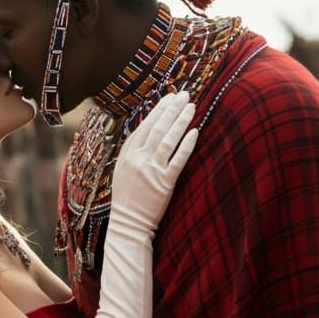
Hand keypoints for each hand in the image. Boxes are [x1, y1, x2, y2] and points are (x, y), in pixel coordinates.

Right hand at [110, 91, 198, 234]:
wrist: (128, 223)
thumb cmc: (127, 198)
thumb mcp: (123, 170)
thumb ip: (134, 151)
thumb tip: (148, 131)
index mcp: (127, 154)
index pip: (144, 126)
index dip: (158, 110)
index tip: (169, 97)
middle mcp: (138, 159)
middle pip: (157, 128)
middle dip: (172, 109)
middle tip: (184, 94)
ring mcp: (151, 171)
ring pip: (168, 139)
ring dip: (180, 121)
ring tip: (192, 106)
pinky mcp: (165, 183)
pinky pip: (178, 159)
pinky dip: (187, 144)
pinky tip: (195, 131)